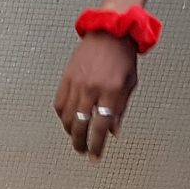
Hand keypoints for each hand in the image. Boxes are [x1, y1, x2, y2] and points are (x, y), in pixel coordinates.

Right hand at [54, 32, 138, 159]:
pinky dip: (62, 116)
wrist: (110, 32)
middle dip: (80, 143)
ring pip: (66, 117)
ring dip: (70, 131)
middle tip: (83, 151)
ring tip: (75, 137)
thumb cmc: (123, 55)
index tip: (95, 156)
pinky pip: (59, 104)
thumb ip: (121, 108)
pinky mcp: (66, 78)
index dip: (97, 145)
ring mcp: (76, 84)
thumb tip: (113, 130)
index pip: (101, 126)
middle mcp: (91, 89)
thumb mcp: (130, 83)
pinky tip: (67, 120)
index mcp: (110, 90)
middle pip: (80, 125)